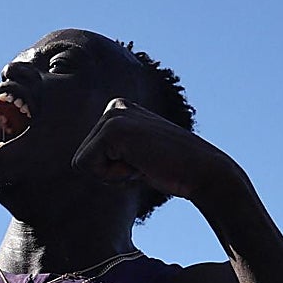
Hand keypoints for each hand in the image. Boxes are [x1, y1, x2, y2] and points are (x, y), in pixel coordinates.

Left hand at [72, 98, 236, 201]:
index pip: (87, 155)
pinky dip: (113, 176)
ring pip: (82, 163)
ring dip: (112, 175)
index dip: (112, 171)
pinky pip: (88, 165)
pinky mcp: (113, 129)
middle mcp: (114, 107)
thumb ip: (114, 154)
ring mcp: (113, 115)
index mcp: (118, 110)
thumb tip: (79, 164)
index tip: (143, 163)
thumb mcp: (137, 156)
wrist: (202, 172)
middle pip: (81, 159)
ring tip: (143, 163)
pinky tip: (141, 164)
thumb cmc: (171, 171)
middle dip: (110, 173)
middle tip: (144, 165)